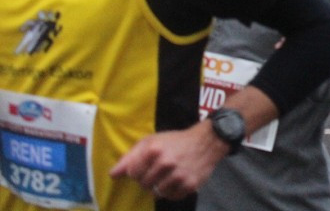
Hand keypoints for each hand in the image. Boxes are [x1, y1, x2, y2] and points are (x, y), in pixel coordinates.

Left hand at [109, 121, 228, 199]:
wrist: (207, 141)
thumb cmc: (175, 141)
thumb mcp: (152, 141)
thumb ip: (130, 157)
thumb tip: (112, 175)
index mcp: (154, 150)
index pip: (132, 173)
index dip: (137, 171)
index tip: (146, 166)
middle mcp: (166, 163)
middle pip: (144, 184)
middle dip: (148, 180)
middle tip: (158, 171)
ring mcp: (179, 175)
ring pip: (157, 193)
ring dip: (160, 187)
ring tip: (168, 176)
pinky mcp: (190, 185)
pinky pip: (172, 197)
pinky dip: (173, 192)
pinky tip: (177, 181)